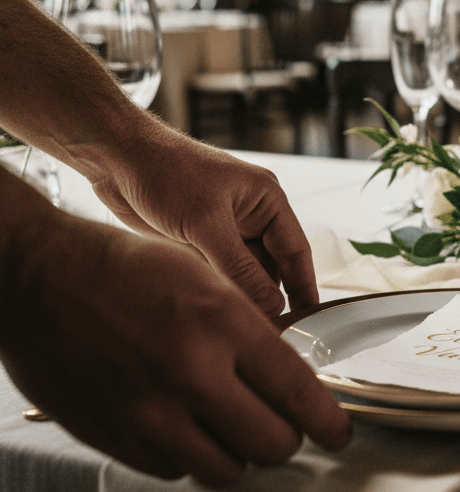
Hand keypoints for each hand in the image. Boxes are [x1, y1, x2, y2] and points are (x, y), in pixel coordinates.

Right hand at [0, 202, 350, 485]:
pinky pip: (174, 469)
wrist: (38, 277)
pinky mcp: (113, 436)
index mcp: (220, 323)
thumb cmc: (122, 265)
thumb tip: (287, 370)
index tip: (340, 432)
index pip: (295, 391)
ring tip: (234, 421)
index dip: (328, 420)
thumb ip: (250, 327)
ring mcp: (147, 412)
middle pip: (270, 444)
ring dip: (239, 451)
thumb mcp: (205, 275)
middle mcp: (188, 374)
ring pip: (225, 469)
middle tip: (286, 424)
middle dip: (288, 438)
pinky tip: (187, 421)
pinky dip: (191, 454)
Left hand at [87, 124, 316, 314]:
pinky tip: (209, 308)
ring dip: (238, 294)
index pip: (295, 250)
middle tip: (267, 333)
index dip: (304, 286)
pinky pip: (216, 272)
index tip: (311, 319)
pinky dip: (215, 289)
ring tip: (235, 324)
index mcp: (267, 200)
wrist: (116, 158)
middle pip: (270, 267)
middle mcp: (250, 215)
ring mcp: (223, 229)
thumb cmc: (166, 172)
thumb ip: (239, 267)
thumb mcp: (205, 222)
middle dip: (268, 297)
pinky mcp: (197, 240)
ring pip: (242, 274)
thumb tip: (272, 305)